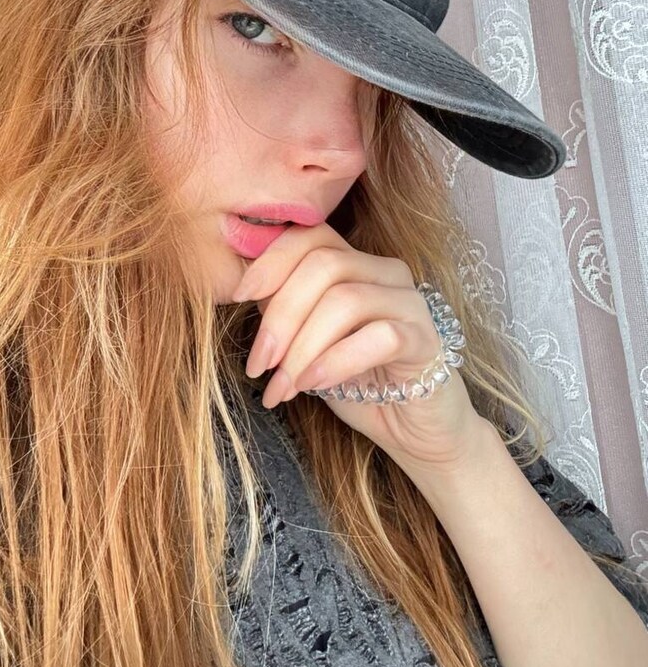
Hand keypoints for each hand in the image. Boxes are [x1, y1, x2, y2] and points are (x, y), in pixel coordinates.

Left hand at [231, 221, 487, 476]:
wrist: (412, 430)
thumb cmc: (356, 382)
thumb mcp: (308, 341)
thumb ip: (284, 309)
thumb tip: (245, 288)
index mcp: (357, 263)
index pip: (311, 236)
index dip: (271, 261)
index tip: (239, 297)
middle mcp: (386, 272)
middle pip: (323, 266)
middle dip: (281, 316)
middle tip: (258, 364)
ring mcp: (411, 303)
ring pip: (345, 301)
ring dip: (302, 347)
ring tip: (282, 386)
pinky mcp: (427, 340)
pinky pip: (379, 337)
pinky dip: (336, 361)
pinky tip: (314, 384)